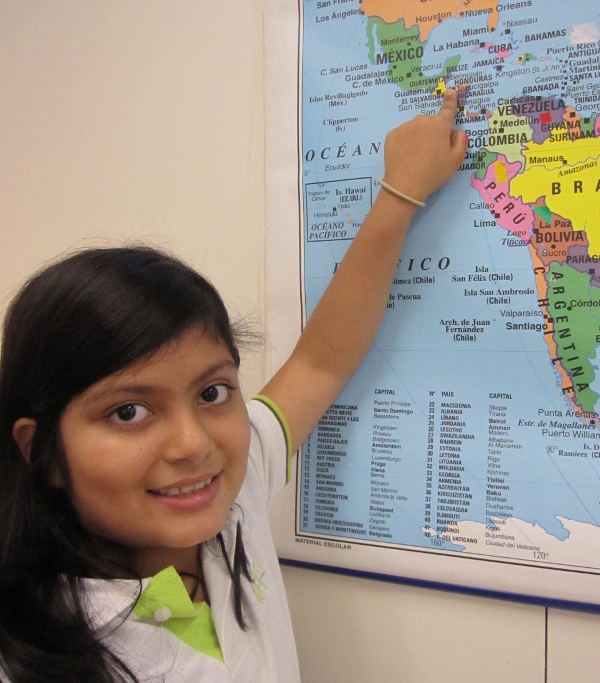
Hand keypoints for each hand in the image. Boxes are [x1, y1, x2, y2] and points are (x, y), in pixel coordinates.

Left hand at [381, 89, 467, 203]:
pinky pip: (402, 135)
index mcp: (440, 125)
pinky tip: (405, 156)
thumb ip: (460, 142)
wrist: (405, 185)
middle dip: (432, 132)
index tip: (449, 92)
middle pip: (430, 123)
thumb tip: (457, 132)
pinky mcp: (392, 135)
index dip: (450, 100)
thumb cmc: (434, 173)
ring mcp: (405, 127)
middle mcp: (422, 120)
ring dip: (417, 137)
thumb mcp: (455, 161)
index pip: (448, 109)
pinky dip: (404, 142)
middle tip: (431, 153)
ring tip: (416, 157)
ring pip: (415, 128)